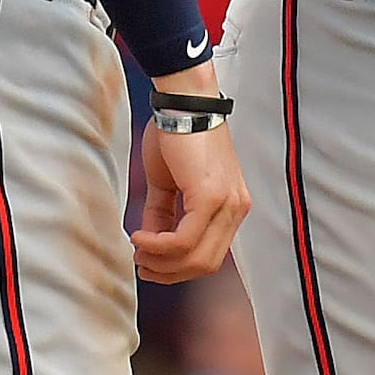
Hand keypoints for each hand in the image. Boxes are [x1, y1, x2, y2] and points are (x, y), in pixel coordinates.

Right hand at [132, 67, 250, 282]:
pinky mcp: (211, 197)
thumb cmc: (176, 134)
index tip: (150, 263)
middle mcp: (236, 208)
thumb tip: (150, 241)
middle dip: (169, 272)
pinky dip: (159, 246)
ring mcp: (227, 204)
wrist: (183, 102)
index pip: (211, 254)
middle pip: (206, 264)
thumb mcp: (168, 183)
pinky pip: (184, 240)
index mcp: (231, 206)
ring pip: (196, 257)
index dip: (178, 267)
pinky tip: (141, 237)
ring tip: (138, 250)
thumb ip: (163, 214)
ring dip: (162, 262)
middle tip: (141, 265)